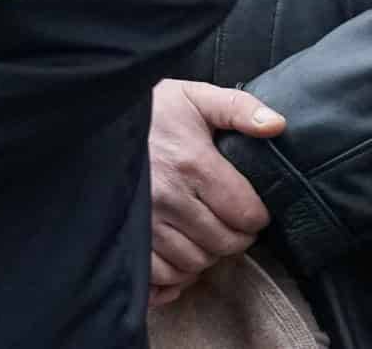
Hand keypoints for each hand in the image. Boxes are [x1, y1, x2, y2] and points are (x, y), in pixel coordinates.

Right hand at [148, 78, 285, 307]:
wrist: (94, 118)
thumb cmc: (150, 111)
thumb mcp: (194, 97)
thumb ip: (239, 107)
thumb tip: (277, 125)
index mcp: (192, 163)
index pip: (246, 215)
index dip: (255, 214)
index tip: (248, 206)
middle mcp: (168, 197)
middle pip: (224, 244)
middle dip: (233, 236)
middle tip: (226, 220)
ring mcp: (144, 221)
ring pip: (195, 263)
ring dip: (205, 253)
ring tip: (201, 231)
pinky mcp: (126, 238)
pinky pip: (162, 275)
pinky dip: (175, 272)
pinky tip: (178, 250)